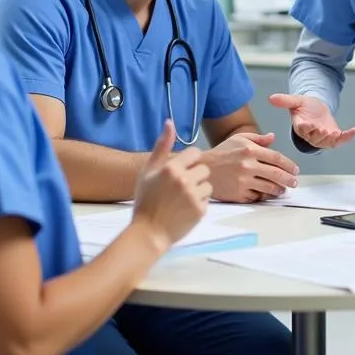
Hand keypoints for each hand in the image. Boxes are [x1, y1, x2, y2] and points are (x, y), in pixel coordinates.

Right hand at [132, 121, 211, 249]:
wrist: (148, 233)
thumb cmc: (146, 201)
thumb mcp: (148, 171)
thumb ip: (161, 147)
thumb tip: (170, 122)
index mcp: (171, 168)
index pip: (195, 153)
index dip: (188, 162)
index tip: (180, 171)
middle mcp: (184, 180)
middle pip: (204, 169)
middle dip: (196, 176)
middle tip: (181, 188)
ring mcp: (193, 196)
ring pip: (208, 185)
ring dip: (199, 190)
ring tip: (182, 199)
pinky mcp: (201, 210)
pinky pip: (207, 200)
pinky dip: (199, 204)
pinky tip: (184, 210)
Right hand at [204, 131, 298, 202]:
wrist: (202, 168)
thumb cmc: (221, 153)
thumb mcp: (238, 139)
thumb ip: (257, 138)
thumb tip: (273, 137)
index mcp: (250, 150)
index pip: (277, 158)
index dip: (289, 165)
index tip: (295, 170)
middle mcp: (248, 165)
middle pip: (276, 174)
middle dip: (289, 180)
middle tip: (294, 182)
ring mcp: (243, 181)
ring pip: (269, 188)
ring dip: (279, 190)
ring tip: (282, 190)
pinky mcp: (238, 194)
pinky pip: (256, 197)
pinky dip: (263, 196)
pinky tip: (266, 194)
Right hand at [268, 93, 354, 149]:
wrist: (317, 108)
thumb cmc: (305, 106)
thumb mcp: (296, 101)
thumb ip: (285, 100)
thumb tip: (271, 97)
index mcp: (301, 126)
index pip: (302, 129)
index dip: (305, 127)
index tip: (307, 124)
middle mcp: (311, 135)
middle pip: (315, 138)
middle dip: (320, 136)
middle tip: (324, 131)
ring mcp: (323, 138)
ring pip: (327, 142)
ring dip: (333, 139)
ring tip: (338, 133)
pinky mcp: (333, 138)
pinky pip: (340, 140)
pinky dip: (348, 137)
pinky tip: (354, 130)